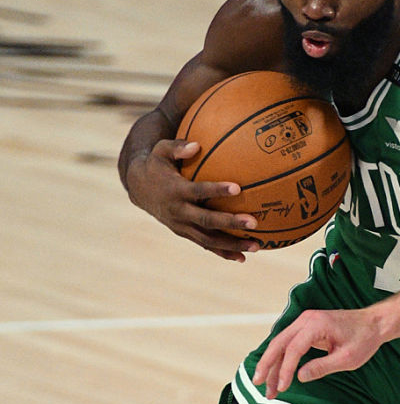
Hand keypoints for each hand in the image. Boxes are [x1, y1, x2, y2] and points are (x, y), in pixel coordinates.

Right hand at [125, 139, 258, 260]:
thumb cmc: (157, 164)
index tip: (237, 187)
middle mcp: (178, 211)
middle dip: (230, 222)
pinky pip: (205, 246)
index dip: (216, 190)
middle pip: (206, 220)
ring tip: (257, 246)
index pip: (198, 191)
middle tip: (254, 222)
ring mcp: (181, 226)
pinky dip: (223, 253)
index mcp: (175, 190)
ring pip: (208, 239)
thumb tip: (196, 145)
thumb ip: (177, 146)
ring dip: (232, 244)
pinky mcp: (185, 233)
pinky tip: (243, 258)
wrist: (139, 188)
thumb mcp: (161, 151)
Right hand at [252, 307, 388, 397]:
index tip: (283, 388)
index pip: (294, 349)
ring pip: (281, 344)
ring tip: (268, 388)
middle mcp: (307, 319)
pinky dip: (281, 358)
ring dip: (273, 365)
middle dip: (268, 366)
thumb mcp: (348, 358)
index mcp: (317, 324)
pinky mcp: (307, 327)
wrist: (374, 323)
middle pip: (279, 343)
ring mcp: (305, 322)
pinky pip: (288, 343)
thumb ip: (323, 366)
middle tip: (259, 385)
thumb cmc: (364, 339)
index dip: (285, 370)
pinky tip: (276, 374)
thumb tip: (300, 376)